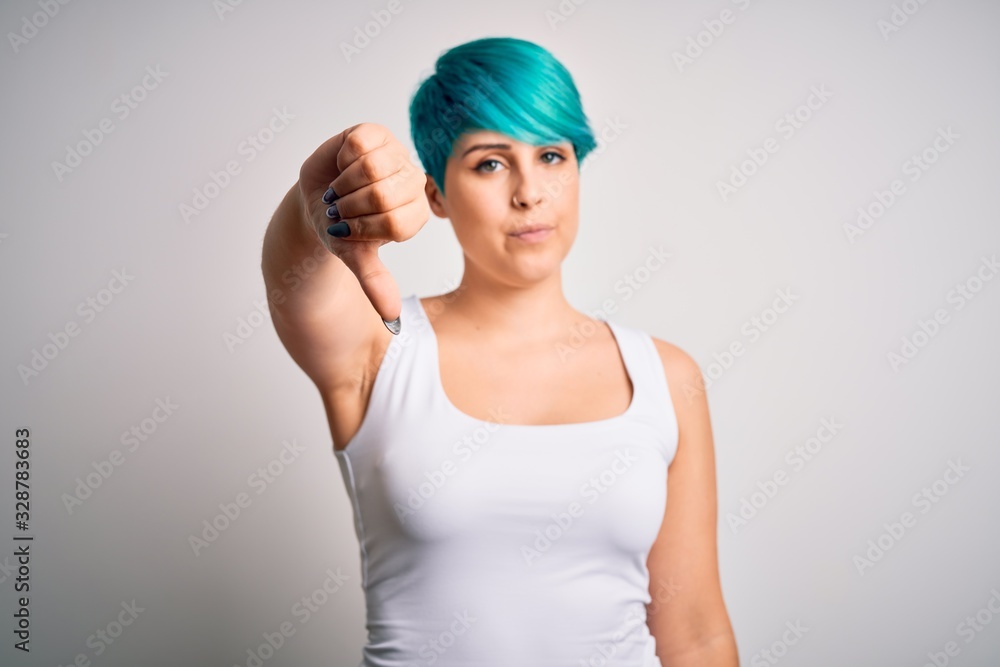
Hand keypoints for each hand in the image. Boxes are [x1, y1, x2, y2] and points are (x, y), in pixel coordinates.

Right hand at [298, 122, 430, 328]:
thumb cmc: (341, 228)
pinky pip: (358, 146)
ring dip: (344, 186)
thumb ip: (374, 281)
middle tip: (340, 211)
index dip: (363, 229)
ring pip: (371, 168)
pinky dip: (340, 161)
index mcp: (415, 212)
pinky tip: (341, 167)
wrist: (317, 199)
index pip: (396, 222)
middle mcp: (413, 181)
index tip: (349, 231)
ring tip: (339, 192)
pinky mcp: (374, 133)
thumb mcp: (355, 257)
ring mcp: (396, 154)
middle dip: (351, 208)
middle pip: (384, 195)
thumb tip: (391, 317)